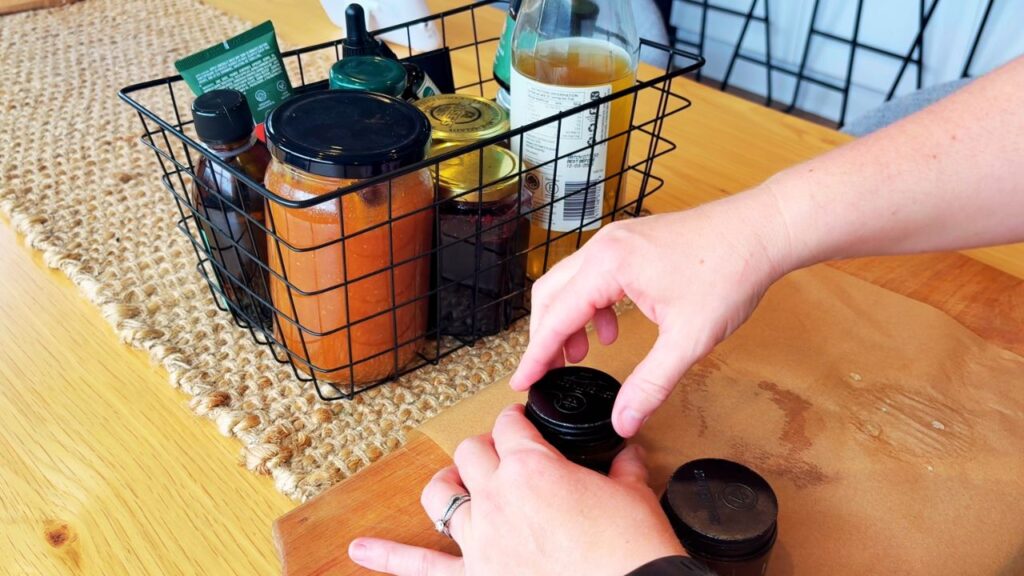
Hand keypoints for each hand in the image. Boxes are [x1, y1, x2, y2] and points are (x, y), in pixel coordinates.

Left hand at [348, 404, 684, 575]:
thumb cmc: (633, 554)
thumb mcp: (635, 497)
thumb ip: (622, 466)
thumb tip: (626, 451)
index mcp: (534, 469)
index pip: (510, 425)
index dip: (517, 421)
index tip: (523, 425)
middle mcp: (499, 498)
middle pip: (472, 451)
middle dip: (487, 449)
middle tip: (505, 457)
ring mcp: (482, 540)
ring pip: (442, 493)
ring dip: (450, 484)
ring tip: (458, 483)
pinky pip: (423, 567)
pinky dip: (390, 557)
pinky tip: (361, 549)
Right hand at [510, 190, 793, 436]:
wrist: (761, 229)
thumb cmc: (730, 272)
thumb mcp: (689, 339)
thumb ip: (651, 383)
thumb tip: (624, 419)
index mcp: (609, 266)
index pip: (556, 316)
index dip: (536, 355)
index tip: (520, 382)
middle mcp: (604, 247)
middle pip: (551, 296)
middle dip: (548, 338)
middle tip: (550, 375)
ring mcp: (616, 241)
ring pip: (569, 284)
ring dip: (569, 322)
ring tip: (583, 356)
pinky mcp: (630, 244)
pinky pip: (592, 276)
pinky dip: (591, 307)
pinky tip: (612, 329)